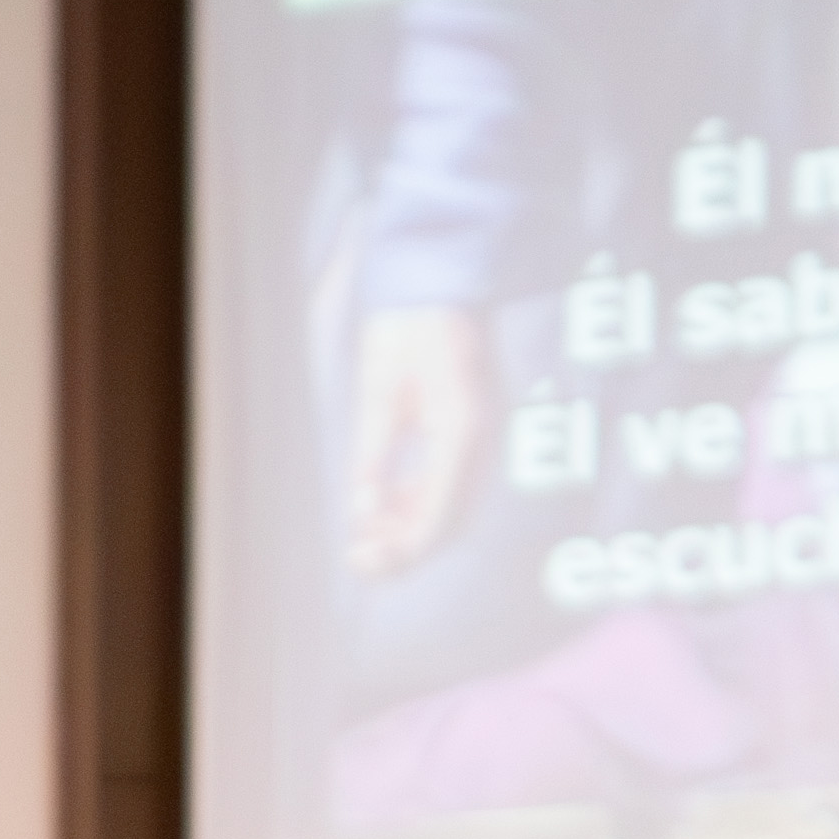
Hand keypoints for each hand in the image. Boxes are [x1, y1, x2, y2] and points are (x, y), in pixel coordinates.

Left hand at [339, 302, 490, 574]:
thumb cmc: (406, 324)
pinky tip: (386, 503)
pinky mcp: (470, 429)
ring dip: (409, 527)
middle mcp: (479, 440)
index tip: (362, 560)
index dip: (401, 550)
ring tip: (364, 535)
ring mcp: (480, 435)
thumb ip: (373, 452)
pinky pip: (449, 482)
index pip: (437, 517)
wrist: (438, 278)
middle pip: (448, 522)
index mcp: (459, 431)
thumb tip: (363, 508)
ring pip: (450, 507)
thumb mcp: (378, 389)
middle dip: (403, 547)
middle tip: (358, 558)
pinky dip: (418, 501)